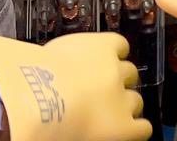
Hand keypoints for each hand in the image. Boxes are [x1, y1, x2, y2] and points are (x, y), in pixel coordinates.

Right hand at [0, 28, 151, 140]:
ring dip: (123, 107)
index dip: (111, 59)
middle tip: (101, 95)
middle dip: (117, 83)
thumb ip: (58, 55)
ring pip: (136, 100)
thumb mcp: (46, 54)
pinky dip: (133, 129)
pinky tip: (119, 131)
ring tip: (105, 115)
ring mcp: (123, 98)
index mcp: (101, 45)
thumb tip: (38, 55)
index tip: (102, 68)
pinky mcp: (125, 127)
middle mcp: (117, 69)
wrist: (40, 102)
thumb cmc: (33, 77)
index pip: (120, 46)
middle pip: (130, 73)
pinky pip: (143, 127)